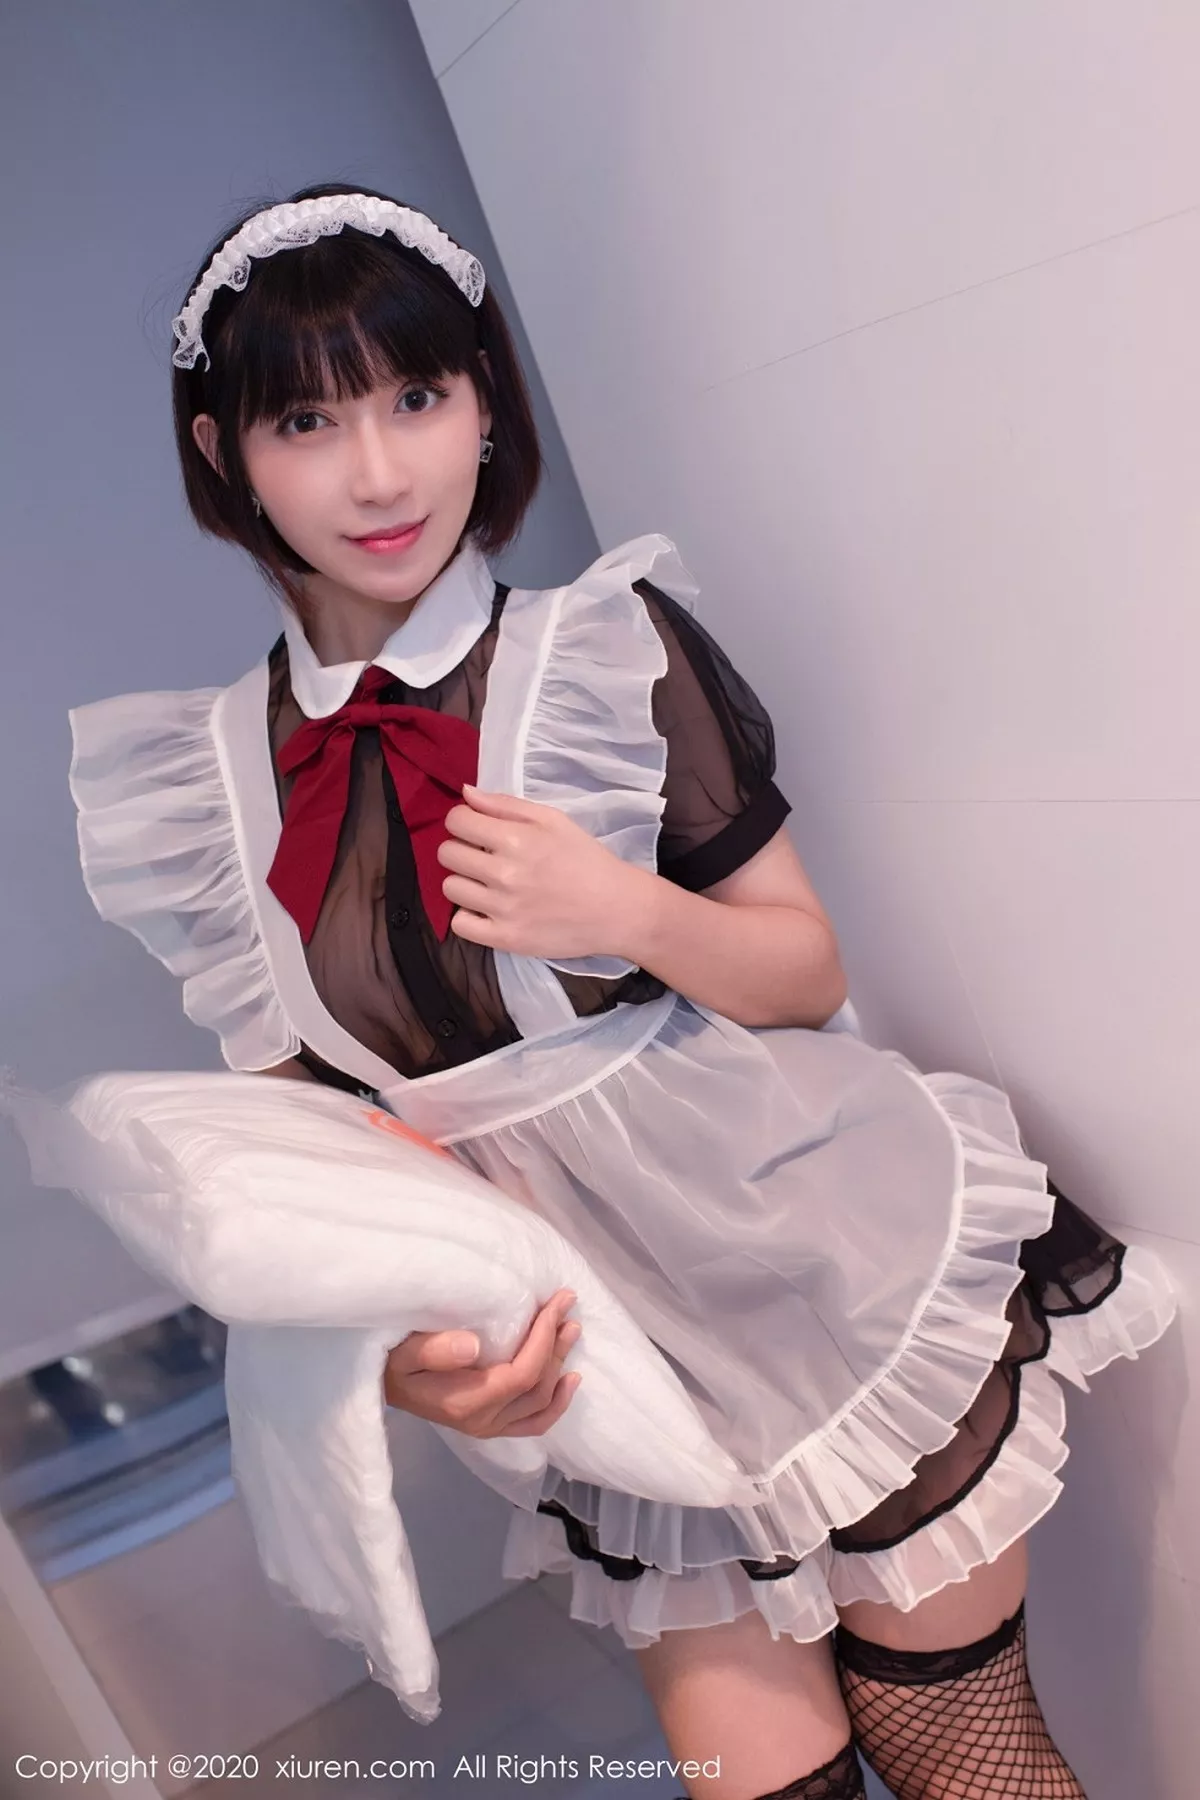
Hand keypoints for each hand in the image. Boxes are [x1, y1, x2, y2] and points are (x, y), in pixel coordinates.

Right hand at [381, 1288, 582, 1437]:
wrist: (382, 1386)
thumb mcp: (402, 1352)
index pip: (521, 1373)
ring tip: (571, 1329)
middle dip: (556, 1344)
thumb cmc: (392, 1362)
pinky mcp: (491, 1426)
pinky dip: (556, 1403)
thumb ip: (434, 1349)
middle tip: (567, 1305)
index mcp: (465, 1401)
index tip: (555, 1303)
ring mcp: (488, 1427)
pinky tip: (570, 1379)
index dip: (544, 1339)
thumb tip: (474, 1345)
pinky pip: (533, 1423)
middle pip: (536, 1387)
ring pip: (539, 1404)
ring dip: (560, 1365)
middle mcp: (482, 1421)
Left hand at [437, 785, 649, 959]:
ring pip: (450, 887)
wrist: (617, 909)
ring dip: (464, 882)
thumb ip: (506, 805)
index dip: (463, 821)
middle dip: (462, 849)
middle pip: (447, 853)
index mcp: (516, 839)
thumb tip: (465, 793)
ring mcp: (503, 909)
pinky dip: (468, 916)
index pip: (457, 821)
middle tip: (484, 857)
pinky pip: (460, 924)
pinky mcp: (506, 938)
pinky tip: (487, 909)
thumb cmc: (586, 859)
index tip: (476, 829)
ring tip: (487, 884)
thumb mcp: (553, 820)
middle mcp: (505, 873)